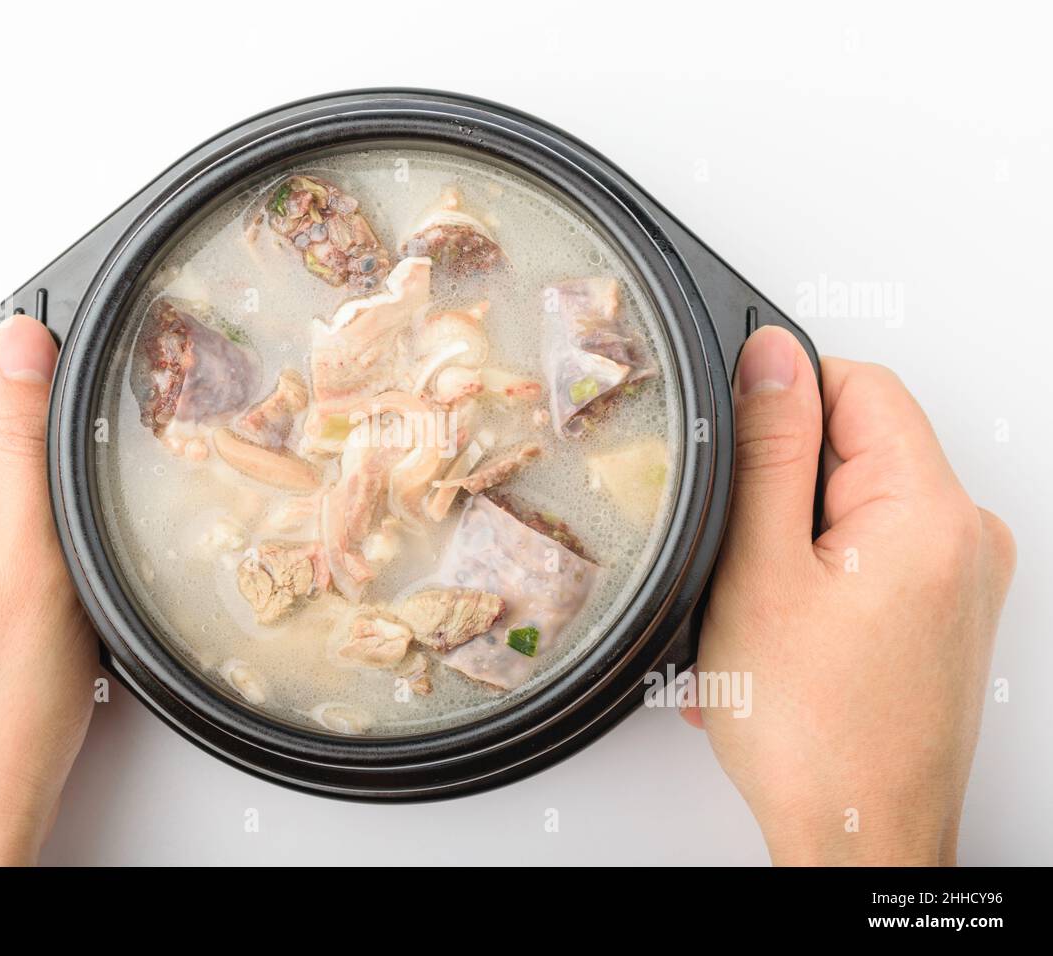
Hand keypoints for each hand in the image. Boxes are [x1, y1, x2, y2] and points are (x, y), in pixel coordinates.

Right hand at [687, 326, 1015, 865]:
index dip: (783, 406)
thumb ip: (768, 450)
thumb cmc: (816, 733)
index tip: (741, 456)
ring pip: (853, 507)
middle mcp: (967, 537)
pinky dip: (816, 581)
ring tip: (759, 614)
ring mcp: (962, 579)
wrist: (860, 837)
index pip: (859, 383)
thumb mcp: (758, 570)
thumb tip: (772, 358)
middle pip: (857, 446)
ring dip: (790, 545)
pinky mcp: (945, 612)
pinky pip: (870, 557)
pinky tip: (781, 635)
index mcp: (930, 511)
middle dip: (780, 489)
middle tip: (745, 561)